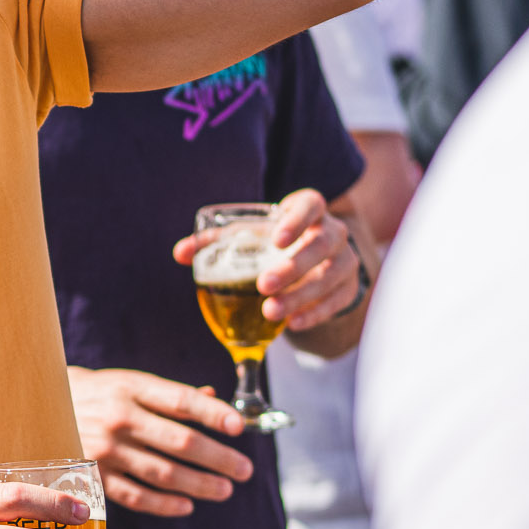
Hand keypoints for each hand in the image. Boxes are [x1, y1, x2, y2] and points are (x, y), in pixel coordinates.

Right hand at [69, 367, 253, 518]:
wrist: (41, 406)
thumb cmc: (99, 394)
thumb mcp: (130, 383)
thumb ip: (170, 394)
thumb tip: (213, 397)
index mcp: (131, 387)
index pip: (180, 401)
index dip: (213, 413)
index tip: (239, 427)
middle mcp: (119, 417)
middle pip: (179, 441)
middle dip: (218, 458)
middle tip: (244, 470)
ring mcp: (105, 448)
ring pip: (163, 473)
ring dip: (199, 484)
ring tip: (224, 489)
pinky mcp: (94, 475)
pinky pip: (136, 496)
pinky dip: (165, 504)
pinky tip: (187, 506)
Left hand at [175, 188, 358, 333]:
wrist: (307, 261)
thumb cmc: (270, 242)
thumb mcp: (245, 236)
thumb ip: (213, 242)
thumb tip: (179, 253)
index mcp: (308, 209)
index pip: (311, 205)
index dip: (296, 220)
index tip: (277, 239)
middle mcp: (332, 231)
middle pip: (321, 245)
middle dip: (293, 266)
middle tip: (263, 285)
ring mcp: (346, 259)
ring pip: (331, 275)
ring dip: (301, 295)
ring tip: (270, 311)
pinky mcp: (349, 287)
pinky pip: (338, 300)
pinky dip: (316, 313)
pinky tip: (293, 323)